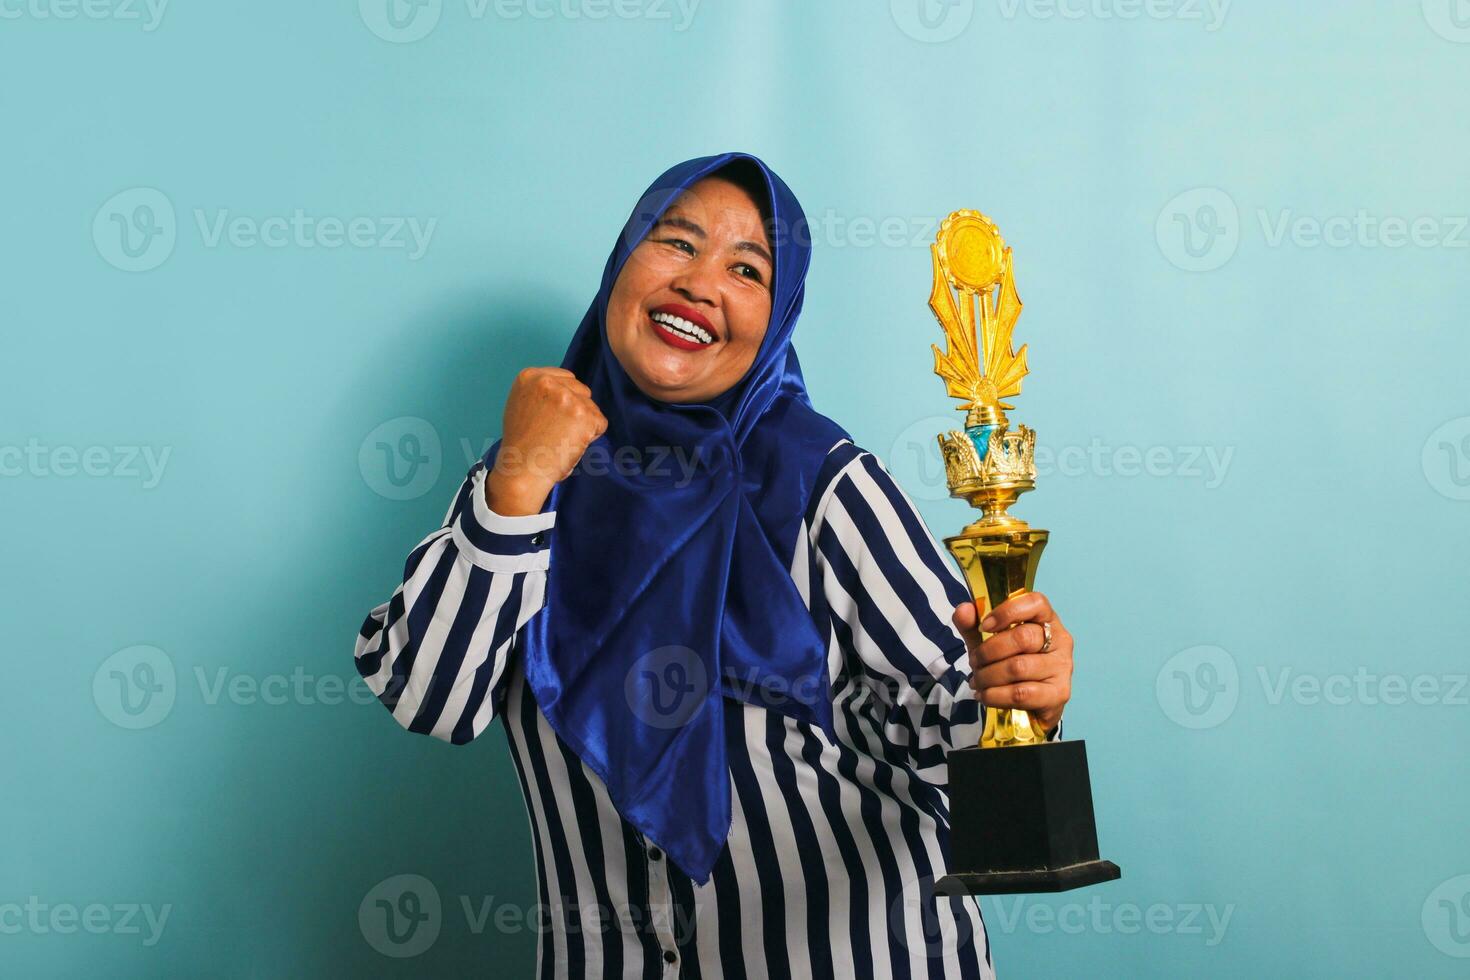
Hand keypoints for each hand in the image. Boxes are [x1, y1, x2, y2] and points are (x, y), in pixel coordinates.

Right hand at [484, 367, 606, 515]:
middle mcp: (547, 382)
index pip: (567, 378)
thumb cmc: (522, 445)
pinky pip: (600, 423)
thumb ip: (541, 392)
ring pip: (591, 406)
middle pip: (581, 390)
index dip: (565, 401)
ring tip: (561, 439)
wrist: (522, 470)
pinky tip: (571, 445)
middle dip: (576, 411)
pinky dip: (591, 437)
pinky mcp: (583, 414)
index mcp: (530, 376)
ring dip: (583, 424)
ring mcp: (566, 397)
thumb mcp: (521, 405)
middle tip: (556, 432)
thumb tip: (565, 388)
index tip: (552, 419)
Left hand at [952, 591, 1073, 733]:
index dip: (1007, 611)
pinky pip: (1021, 693)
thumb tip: (963, 610)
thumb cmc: (1009, 663)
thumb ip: (972, 625)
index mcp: (1046, 619)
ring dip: (988, 676)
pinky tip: (985, 695)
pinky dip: (995, 695)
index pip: (1036, 602)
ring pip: (1018, 667)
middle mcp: (1061, 640)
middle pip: (1023, 637)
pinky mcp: (1059, 693)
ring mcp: (1063, 667)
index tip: (984, 626)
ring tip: (977, 681)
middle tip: (974, 662)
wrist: (1027, 704)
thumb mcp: (987, 642)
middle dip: (988, 651)